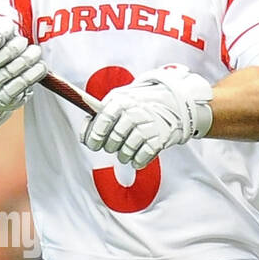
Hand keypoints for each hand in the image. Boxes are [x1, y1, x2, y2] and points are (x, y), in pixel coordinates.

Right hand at [0, 19, 45, 112]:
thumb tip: (5, 27)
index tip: (1, 35)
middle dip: (12, 48)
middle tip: (22, 41)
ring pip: (10, 72)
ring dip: (26, 59)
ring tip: (35, 51)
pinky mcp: (5, 99)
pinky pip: (20, 85)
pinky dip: (33, 74)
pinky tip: (40, 65)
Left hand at [81, 64, 213, 168]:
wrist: (175, 101)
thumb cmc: (141, 102)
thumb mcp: (119, 99)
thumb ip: (100, 115)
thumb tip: (83, 135)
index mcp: (121, 100)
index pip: (102, 120)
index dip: (94, 136)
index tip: (93, 144)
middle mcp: (134, 112)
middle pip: (113, 140)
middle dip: (110, 146)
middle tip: (114, 145)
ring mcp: (148, 125)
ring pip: (126, 151)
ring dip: (123, 155)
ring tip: (126, 151)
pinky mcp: (161, 138)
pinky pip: (142, 157)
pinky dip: (137, 161)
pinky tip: (137, 157)